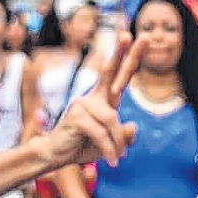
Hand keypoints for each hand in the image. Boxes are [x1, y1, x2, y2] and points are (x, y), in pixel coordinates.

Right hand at [44, 32, 146, 168]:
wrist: (56, 156)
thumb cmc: (82, 147)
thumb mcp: (110, 145)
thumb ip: (123, 137)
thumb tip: (133, 127)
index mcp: (104, 99)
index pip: (120, 76)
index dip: (131, 58)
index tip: (141, 37)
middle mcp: (94, 97)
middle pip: (111, 72)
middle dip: (126, 54)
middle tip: (138, 35)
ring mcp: (83, 103)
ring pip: (112, 120)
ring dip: (118, 143)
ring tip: (119, 160)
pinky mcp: (77, 116)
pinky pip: (101, 132)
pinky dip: (109, 149)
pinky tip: (112, 161)